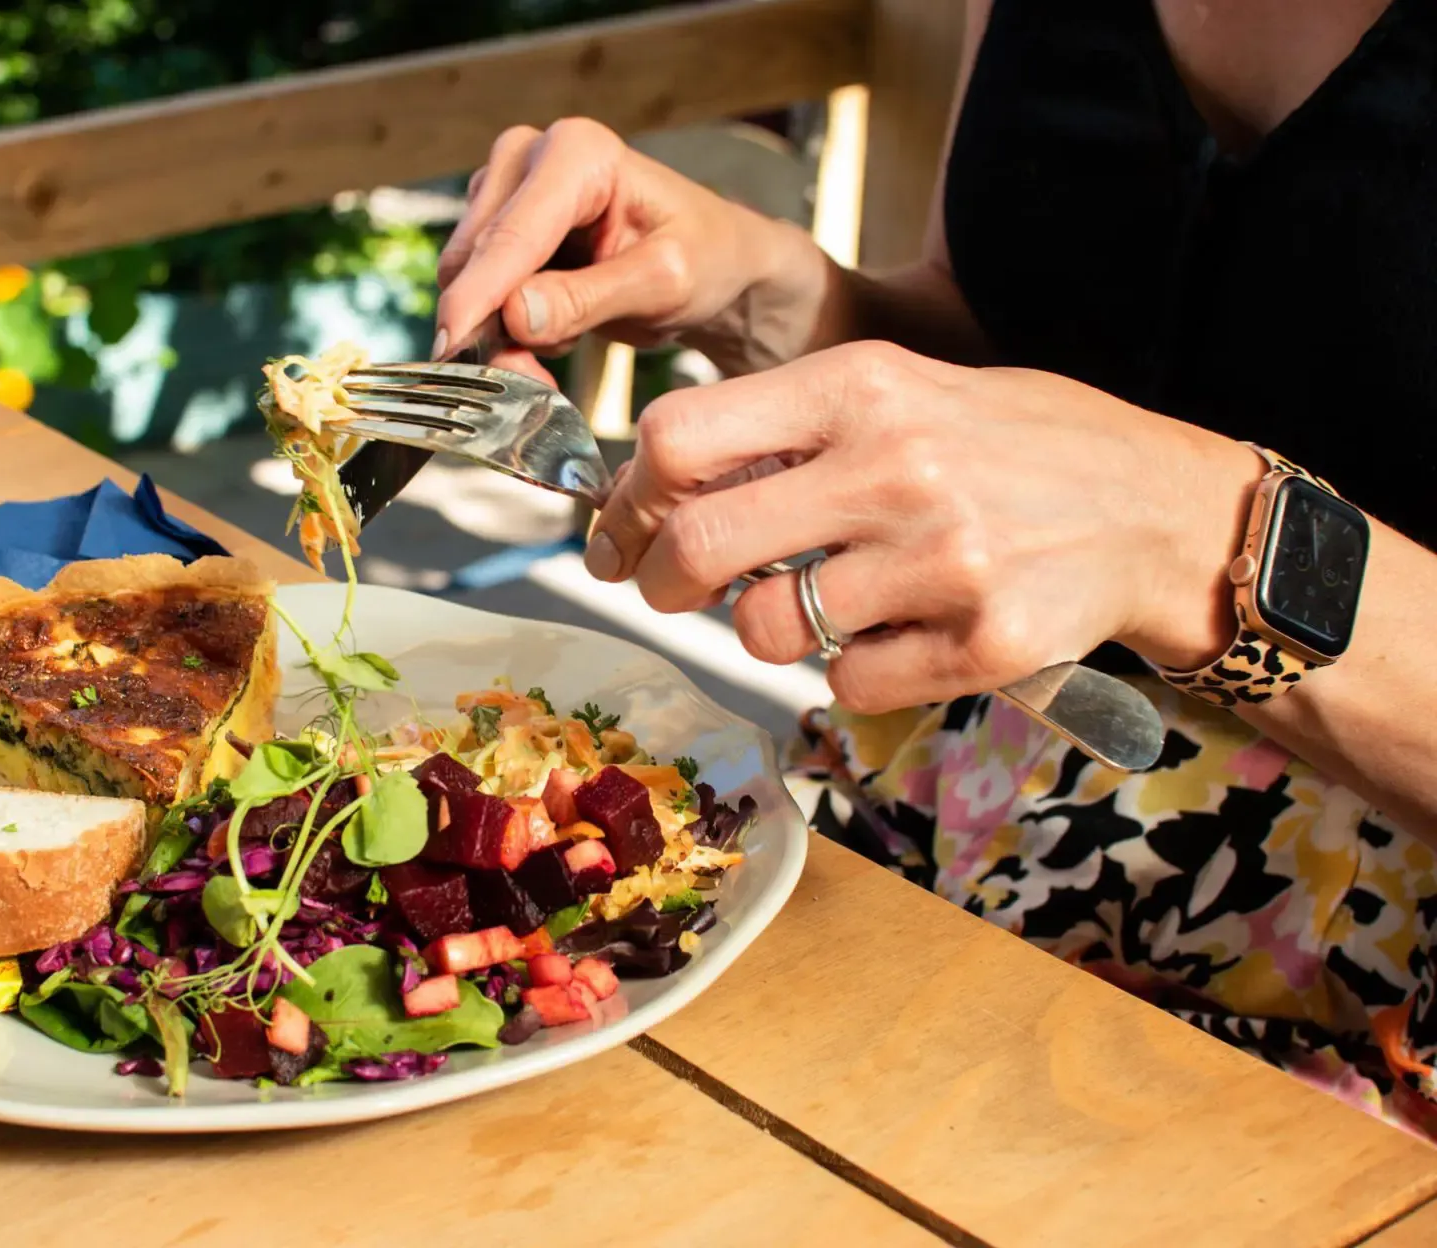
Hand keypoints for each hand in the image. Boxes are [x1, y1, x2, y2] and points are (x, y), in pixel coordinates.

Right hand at [434, 118, 826, 378]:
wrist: (714, 261)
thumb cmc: (705, 258)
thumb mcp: (663, 284)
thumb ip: (589, 298)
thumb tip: (514, 314)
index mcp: (579, 153)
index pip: (513, 234)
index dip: (478, 296)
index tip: (450, 347)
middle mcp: (531, 155)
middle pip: (476, 253)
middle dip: (490, 325)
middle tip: (529, 381)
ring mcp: (507, 188)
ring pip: (464, 274)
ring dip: (496, 330)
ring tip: (560, 349)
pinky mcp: (496, 223)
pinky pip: (472, 286)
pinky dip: (500, 325)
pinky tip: (549, 330)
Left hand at [586, 342, 1260, 710]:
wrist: (1161, 508)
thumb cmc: (1012, 446)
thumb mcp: (903, 391)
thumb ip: (791, 429)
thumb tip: (657, 486)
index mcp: (861, 386)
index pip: (680, 437)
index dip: (628, 497)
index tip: (622, 529)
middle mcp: (895, 467)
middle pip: (699, 546)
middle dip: (657, 581)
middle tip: (665, 590)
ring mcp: (942, 560)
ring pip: (764, 630)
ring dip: (762, 631)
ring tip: (812, 604)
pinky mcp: (985, 641)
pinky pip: (845, 684)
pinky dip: (847, 672)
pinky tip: (893, 635)